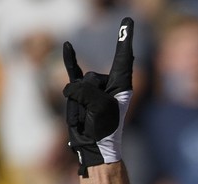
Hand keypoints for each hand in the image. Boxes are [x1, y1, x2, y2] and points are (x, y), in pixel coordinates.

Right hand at [62, 20, 134, 174]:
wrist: (95, 147)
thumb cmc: (104, 129)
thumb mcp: (98, 107)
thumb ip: (84, 91)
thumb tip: (70, 87)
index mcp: (122, 84)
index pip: (123, 57)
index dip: (124, 39)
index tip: (129, 21)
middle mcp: (109, 83)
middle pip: (90, 78)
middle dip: (87, 97)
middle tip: (95, 116)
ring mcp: (94, 87)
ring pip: (77, 85)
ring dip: (78, 106)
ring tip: (87, 118)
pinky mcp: (81, 92)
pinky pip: (73, 72)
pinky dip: (69, 60)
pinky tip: (68, 46)